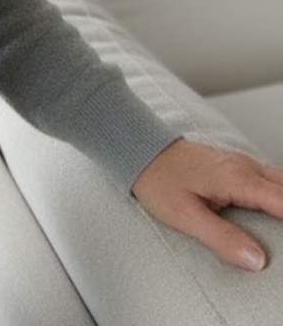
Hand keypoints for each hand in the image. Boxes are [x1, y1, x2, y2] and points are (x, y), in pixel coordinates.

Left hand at [132, 138, 282, 270]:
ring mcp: (241, 162)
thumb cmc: (159, 180)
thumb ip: (223, 238)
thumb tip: (258, 260)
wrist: (140, 149)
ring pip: (281, 180)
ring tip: (278, 228)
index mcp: (237, 179)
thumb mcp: (185, 216)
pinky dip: (279, 194)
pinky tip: (274, 211)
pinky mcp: (236, 164)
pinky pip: (270, 177)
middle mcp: (244, 166)